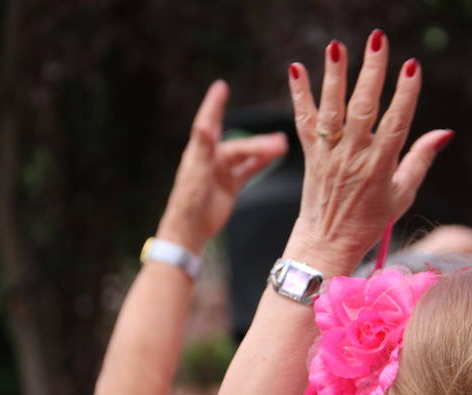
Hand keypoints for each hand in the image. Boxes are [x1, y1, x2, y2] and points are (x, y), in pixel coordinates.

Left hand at [158, 81, 287, 253]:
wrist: (191, 230)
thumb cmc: (189, 201)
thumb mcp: (196, 173)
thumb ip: (203, 148)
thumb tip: (204, 125)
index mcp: (200, 152)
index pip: (209, 122)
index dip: (215, 104)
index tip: (221, 87)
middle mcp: (212, 158)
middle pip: (240, 146)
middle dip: (259, 142)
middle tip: (280, 142)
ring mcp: (222, 171)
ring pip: (247, 157)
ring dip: (263, 151)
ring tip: (283, 147)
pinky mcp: (230, 185)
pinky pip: (249, 170)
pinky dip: (261, 163)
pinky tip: (274, 157)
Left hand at [285, 30, 452, 269]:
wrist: (328, 242)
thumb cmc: (370, 220)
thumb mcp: (403, 194)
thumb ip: (421, 159)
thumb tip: (445, 132)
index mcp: (381, 167)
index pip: (396, 123)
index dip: (406, 94)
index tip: (413, 67)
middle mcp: (354, 157)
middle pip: (364, 107)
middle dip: (372, 71)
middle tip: (378, 40)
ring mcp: (330, 154)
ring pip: (332, 109)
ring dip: (334, 75)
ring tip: (338, 46)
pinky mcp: (310, 154)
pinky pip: (304, 120)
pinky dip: (299, 94)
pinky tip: (296, 68)